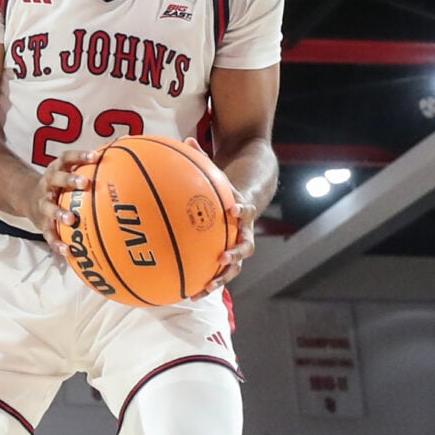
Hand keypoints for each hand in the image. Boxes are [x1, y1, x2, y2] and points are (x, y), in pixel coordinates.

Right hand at [27, 147, 100, 263]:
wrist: (28, 199)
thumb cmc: (60, 185)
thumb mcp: (68, 171)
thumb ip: (91, 165)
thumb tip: (124, 147)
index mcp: (56, 170)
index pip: (67, 158)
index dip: (79, 156)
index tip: (95, 156)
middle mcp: (48, 185)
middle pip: (56, 179)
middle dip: (69, 180)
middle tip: (84, 183)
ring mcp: (43, 204)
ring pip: (49, 207)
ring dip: (59, 213)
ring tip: (70, 219)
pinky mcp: (41, 223)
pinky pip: (49, 234)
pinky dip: (57, 243)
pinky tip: (67, 251)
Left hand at [188, 139, 257, 296]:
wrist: (249, 197)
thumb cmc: (227, 185)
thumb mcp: (218, 171)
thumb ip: (203, 159)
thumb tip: (185, 140)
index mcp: (242, 209)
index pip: (247, 208)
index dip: (242, 209)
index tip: (234, 209)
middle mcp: (244, 231)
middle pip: (245, 246)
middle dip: (234, 253)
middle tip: (222, 256)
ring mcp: (237, 246)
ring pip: (234, 266)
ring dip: (222, 278)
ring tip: (205, 288)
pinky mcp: (228, 257)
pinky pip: (220, 273)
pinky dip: (207, 283)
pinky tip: (188, 294)